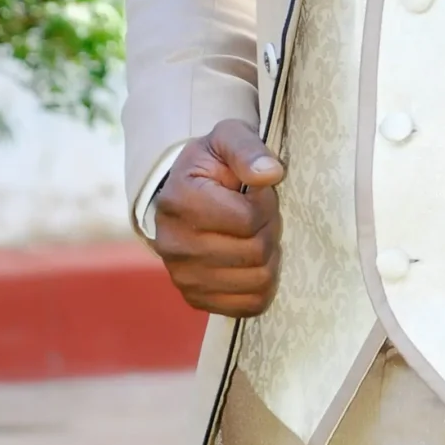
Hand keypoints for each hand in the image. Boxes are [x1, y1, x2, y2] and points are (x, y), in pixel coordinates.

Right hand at [148, 118, 286, 316]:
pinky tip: (250, 261)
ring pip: (258, 280)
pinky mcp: (196, 298)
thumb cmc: (213, 165)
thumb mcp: (227, 139)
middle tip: (258, 214)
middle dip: (268, 229)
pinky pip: (251, 304)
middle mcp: (172, 244)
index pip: (248, 219)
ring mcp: (182, 276)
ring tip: (253, 235)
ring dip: (268, 256)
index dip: (266, 203)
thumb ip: (247, 149)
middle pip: (255, 252)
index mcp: (179, 201)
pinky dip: (262, 284)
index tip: (257, 192)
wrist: (186, 194)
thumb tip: (272, 173)